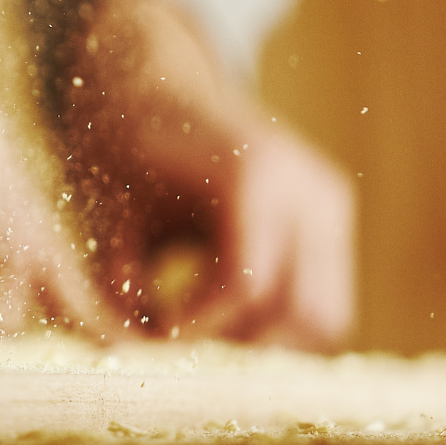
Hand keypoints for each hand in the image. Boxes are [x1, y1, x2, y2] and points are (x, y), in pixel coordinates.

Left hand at [66, 0, 355, 349]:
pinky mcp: (332, 218)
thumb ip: (121, 282)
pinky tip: (220, 317)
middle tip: (181, 357)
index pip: (246, 284)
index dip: (199, 328)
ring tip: (200, 339)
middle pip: (303, 312)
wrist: (156, 87)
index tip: (153, 347)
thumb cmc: (123, 147)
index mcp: (252, 173)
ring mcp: (330, 202)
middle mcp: (307, 187)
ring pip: (326, 316)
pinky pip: (323, 296)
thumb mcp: (113, 213)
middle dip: (240, 345)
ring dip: (267, 342)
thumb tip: (127, 357)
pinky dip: (278, 321)